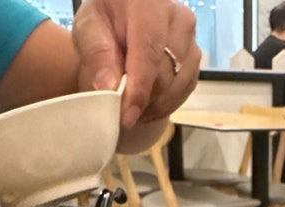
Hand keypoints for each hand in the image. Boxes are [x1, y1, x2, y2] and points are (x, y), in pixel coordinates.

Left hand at [72, 0, 200, 130]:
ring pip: (176, 87)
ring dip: (153, 106)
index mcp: (149, 3)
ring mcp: (191, 40)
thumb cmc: (104, 23)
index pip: (148, 52)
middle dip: (143, 101)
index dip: (138, 89)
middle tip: (120, 114)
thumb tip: (109, 87)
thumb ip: (97, 55)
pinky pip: (183, 92)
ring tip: (131, 109)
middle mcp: (178, 18)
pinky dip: (163, 105)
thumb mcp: (89, 30)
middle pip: (165, 74)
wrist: (122, 21)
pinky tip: (146, 105)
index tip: (126, 117)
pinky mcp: (195, 60)